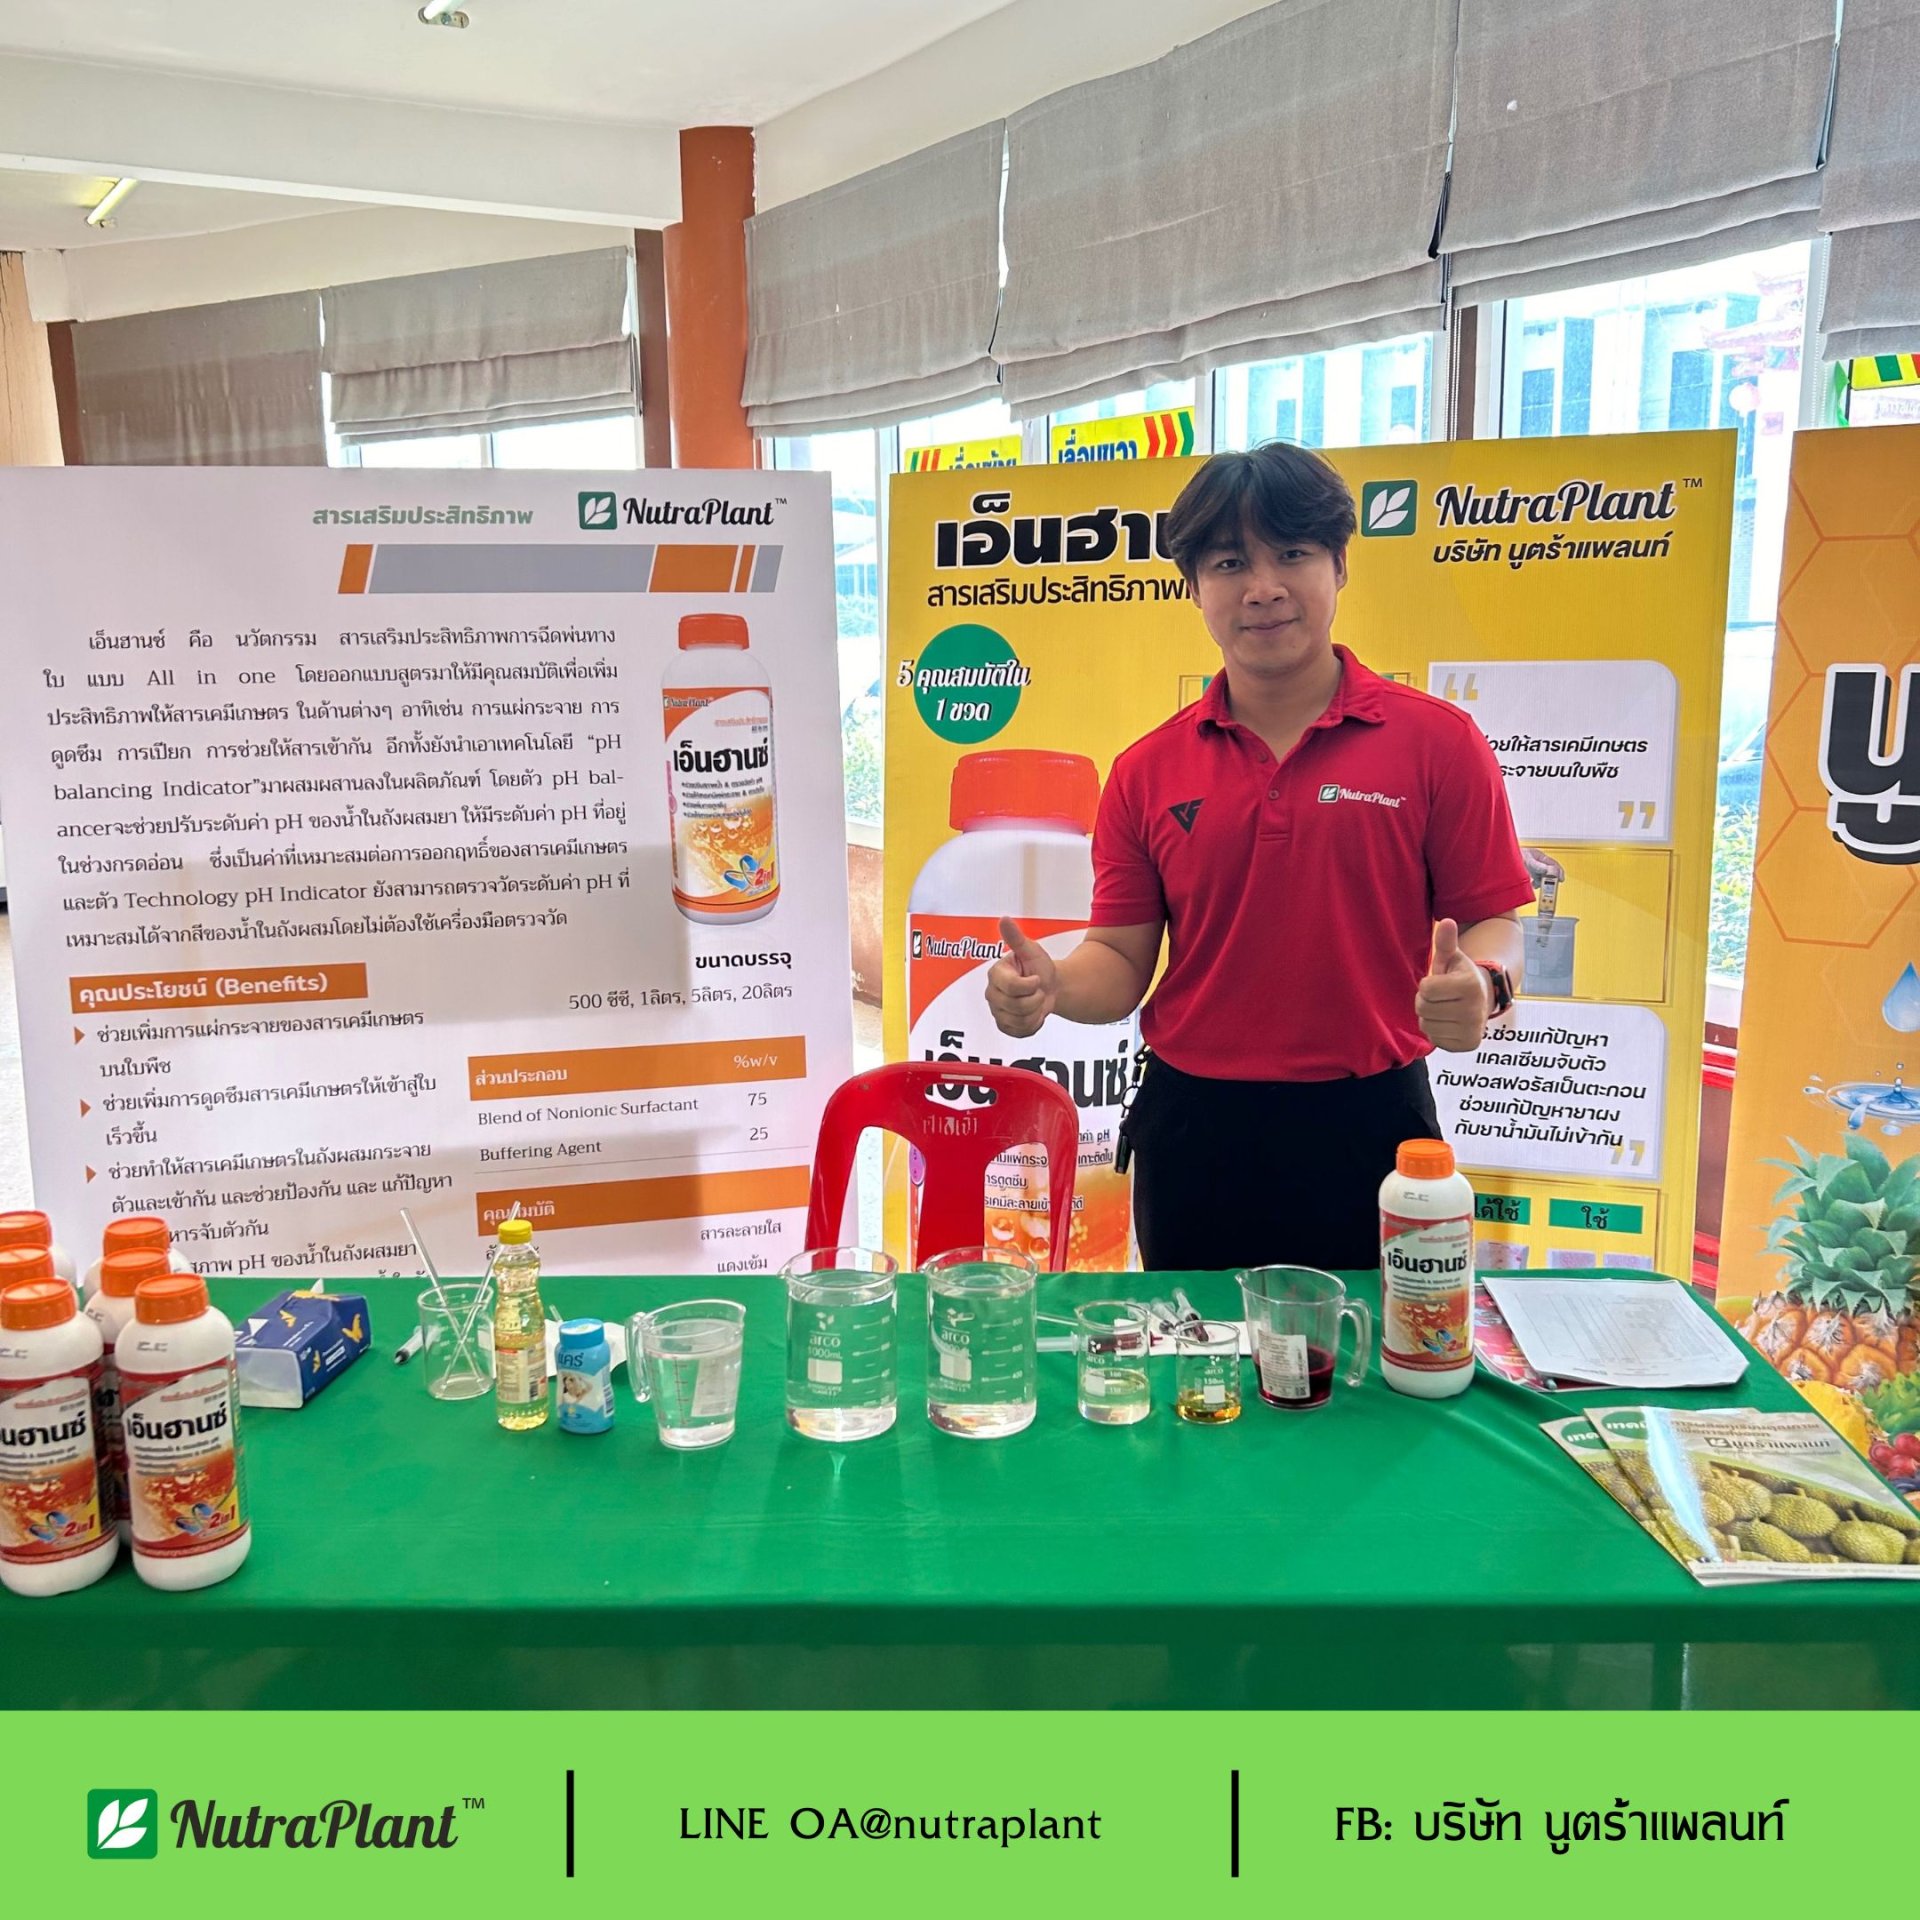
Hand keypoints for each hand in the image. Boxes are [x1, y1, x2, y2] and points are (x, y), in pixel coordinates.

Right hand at [984, 916, 1057, 1038]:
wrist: (1051, 986)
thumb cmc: (1039, 967)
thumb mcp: (1030, 950)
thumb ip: (1016, 938)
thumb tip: (1004, 919)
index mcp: (996, 974)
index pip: (1013, 987)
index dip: (1031, 985)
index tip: (1036, 978)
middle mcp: (992, 994)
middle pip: (1017, 1006)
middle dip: (1036, 998)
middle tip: (1037, 989)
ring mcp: (997, 1012)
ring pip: (1020, 1021)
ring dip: (1036, 1011)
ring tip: (1035, 1000)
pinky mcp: (1004, 1026)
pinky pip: (1021, 1032)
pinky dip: (1034, 1024)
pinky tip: (1034, 1012)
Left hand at [1416, 918, 1489, 1052]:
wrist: (1483, 1000)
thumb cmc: (1460, 976)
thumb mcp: (1453, 958)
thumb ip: (1446, 942)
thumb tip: (1447, 921)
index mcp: (1469, 985)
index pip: (1425, 989)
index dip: (1428, 984)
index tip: (1441, 982)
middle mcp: (1474, 1010)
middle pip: (1423, 1008)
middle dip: (1426, 1001)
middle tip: (1441, 997)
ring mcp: (1472, 1030)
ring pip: (1426, 1025)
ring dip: (1430, 1017)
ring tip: (1445, 1009)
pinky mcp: (1467, 1045)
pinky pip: (1434, 1040)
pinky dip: (1437, 1031)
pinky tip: (1449, 1022)